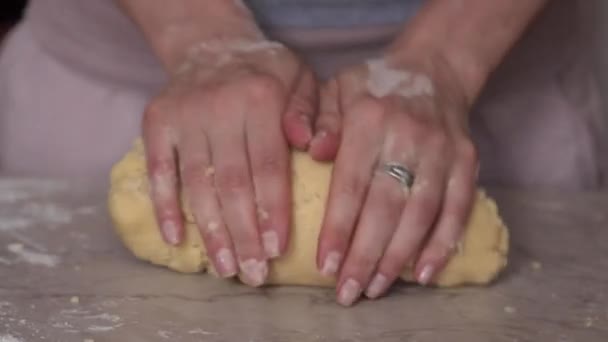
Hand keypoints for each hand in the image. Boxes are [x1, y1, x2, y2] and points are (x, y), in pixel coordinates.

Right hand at [142, 39, 317, 285]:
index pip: (269, 165)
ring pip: (197, 183)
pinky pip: (158, 169)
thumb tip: (312, 148)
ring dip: (210, 230)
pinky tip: (174, 238)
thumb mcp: (301, 79)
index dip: (272, 211)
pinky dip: (164, 206)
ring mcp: (184, 115)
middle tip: (252, 274)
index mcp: (261, 98)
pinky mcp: (157, 122)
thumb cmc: (266, 72)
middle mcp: (220, 107)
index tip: (277, 251)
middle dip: (243, 234)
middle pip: (232, 183)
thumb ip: (312, 112)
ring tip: (224, 268)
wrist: (211, 44)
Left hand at [311, 55, 477, 304]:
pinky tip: (424, 274)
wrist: (433, 70)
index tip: (325, 265)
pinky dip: (443, 244)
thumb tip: (313, 152)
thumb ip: (322, 120)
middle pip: (386, 206)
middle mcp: (409, 136)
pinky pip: (458, 209)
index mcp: (370, 119)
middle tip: (346, 292)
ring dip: (399, 256)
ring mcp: (443, 151)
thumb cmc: (373, 87)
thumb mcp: (337, 89)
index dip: (339, 227)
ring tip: (376, 288)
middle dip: (365, 254)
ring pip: (421, 213)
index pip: (352, 183)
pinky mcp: (467, 161)